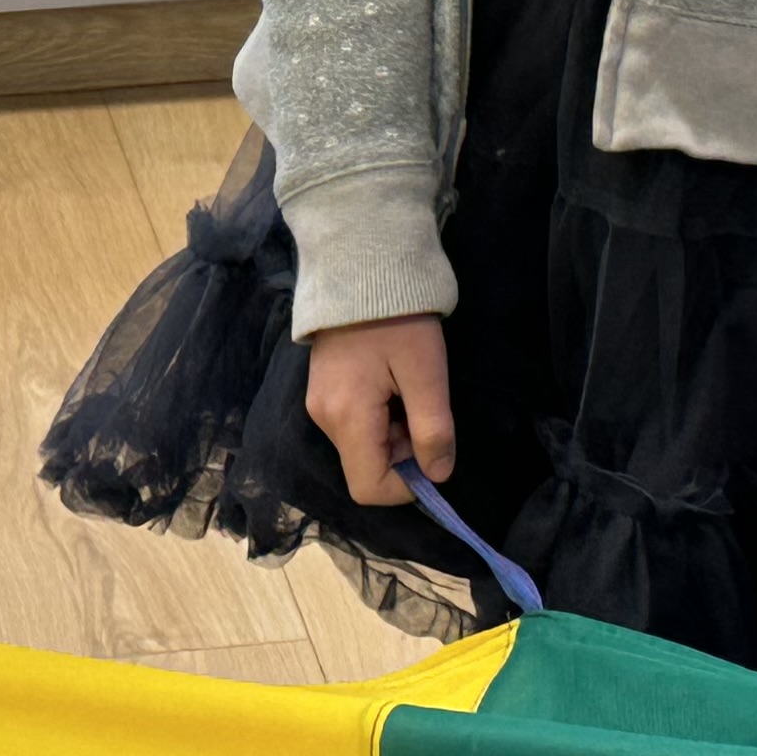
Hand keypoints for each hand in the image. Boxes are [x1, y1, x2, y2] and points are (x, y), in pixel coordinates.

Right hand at [302, 314, 451, 505]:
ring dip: (393, 435)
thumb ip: (433, 429)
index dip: (406, 485)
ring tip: (409, 391)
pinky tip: (392, 384)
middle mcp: (324, 418)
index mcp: (347, 417)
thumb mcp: (426, 373)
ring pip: (361, 447)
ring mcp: (318, 404)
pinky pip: (353, 425)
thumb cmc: (399, 319)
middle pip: (365, 468)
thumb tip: (438, 475)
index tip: (432, 452)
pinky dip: (380, 419)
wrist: (362, 267)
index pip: (369, 488)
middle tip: (423, 409)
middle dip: (403, 455)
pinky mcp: (322, 390)